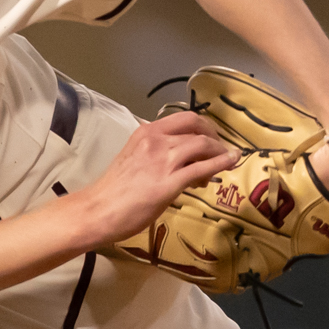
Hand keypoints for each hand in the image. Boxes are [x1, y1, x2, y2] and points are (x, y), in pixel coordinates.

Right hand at [74, 113, 238, 244]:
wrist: (98, 210)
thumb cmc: (114, 189)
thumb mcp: (134, 158)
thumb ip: (155, 152)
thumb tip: (178, 157)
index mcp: (146, 132)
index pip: (184, 118)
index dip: (204, 126)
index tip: (210, 138)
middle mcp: (155, 140)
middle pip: (196, 127)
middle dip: (215, 136)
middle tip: (221, 149)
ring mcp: (163, 160)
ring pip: (202, 145)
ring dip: (218, 153)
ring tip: (222, 165)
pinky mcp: (169, 183)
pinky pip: (202, 168)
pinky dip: (221, 162)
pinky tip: (230, 163)